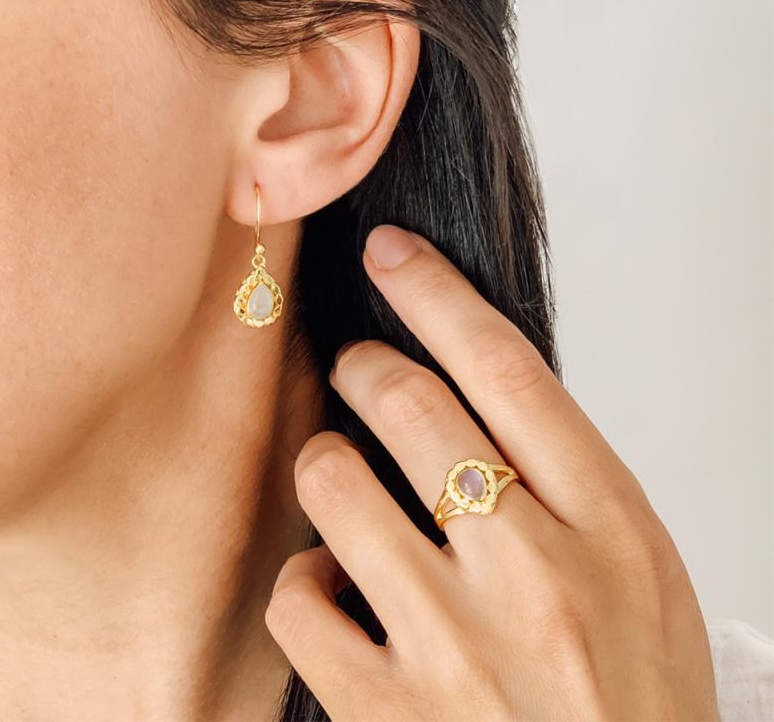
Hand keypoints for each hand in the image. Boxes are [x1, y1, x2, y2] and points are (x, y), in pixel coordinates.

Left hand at [265, 225, 718, 720]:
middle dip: (365, 368)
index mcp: (608, 524)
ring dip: (327, 466)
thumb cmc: (632, 695)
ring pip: (334, 484)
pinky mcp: (386, 710)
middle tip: (359, 371)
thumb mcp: (635, 568)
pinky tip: (336, 594)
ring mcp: (455, 643)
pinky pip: (296, 598)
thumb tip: (471, 392)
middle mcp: (532, 572)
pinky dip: (304, 582)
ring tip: (346, 487)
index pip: (507, 369)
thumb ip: (562, 479)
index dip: (438, 294)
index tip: (392, 254)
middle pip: (410, 406)